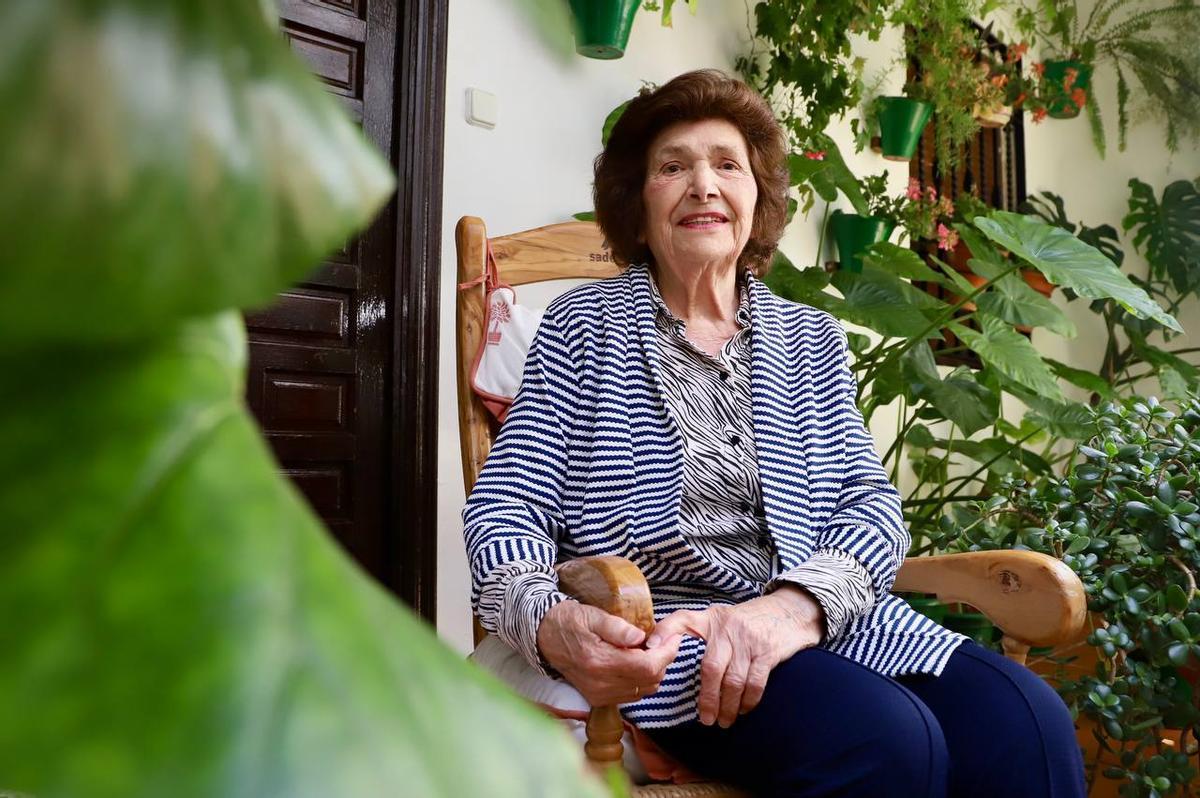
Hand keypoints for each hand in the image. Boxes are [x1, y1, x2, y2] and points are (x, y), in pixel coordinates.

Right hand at [536, 600, 682, 706]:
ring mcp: (600, 695)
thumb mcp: (592, 615)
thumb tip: (640, 637)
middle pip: (650, 680)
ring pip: (644, 689)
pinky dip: (641, 680)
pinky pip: (632, 694)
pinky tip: (636, 662)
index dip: (667, 653)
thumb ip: (616, 627)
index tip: (674, 638)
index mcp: (600, 662)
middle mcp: (601, 684)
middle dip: (664, 661)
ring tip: (650, 650)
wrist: (544, 637)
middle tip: (665, 641)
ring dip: (654, 671)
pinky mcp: (598, 698)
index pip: (647, 666)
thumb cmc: (569, 621)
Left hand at [647, 587, 823, 727]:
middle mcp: (728, 629)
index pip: (683, 620)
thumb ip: (694, 631)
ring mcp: (749, 641)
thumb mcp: (719, 618)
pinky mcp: (768, 653)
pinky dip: (748, 701)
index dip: (665, 631)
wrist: (789, 612)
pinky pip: (755, 683)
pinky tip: (743, 710)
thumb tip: (660, 648)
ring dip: (728, 706)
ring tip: (724, 721)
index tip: (651, 650)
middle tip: (706, 720)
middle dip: (708, 699)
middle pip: (711, 668)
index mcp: (711, 619)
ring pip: (733, 681)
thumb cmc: (747, 621)